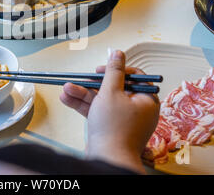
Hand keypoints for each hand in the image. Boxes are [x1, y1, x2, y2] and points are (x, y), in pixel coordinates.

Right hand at [59, 50, 159, 173]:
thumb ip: (113, 71)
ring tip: (66, 89)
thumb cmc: (114, 129)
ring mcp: (123, 121)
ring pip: (102, 101)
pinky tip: (67, 99)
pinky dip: (84, 106)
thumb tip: (118, 53)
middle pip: (114, 89)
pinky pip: (98, 112)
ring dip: (83, 94)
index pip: (134, 77)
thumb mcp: (111, 92)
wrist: (107, 160)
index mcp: (146, 100)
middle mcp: (137, 110)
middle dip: (92, 84)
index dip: (116, 70)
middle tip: (81, 79)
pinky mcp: (111, 129)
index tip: (101, 70)